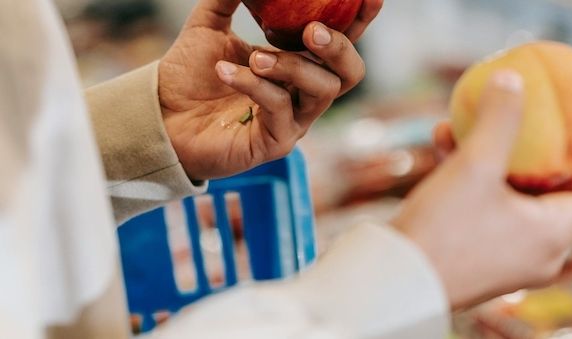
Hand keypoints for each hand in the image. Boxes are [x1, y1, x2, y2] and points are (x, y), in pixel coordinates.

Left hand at [158, 0, 383, 179]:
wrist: (161, 117)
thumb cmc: (190, 76)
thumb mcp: (209, 28)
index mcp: (297, 65)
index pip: (340, 43)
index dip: (359, 20)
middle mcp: (302, 95)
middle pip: (350, 74)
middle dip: (338, 48)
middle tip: (310, 31)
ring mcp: (293, 121)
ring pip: (322, 90)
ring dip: (291, 66)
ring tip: (255, 56)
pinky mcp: (275, 142)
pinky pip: (281, 108)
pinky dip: (255, 84)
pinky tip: (226, 72)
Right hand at [393, 70, 571, 309]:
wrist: (395, 280)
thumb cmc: (442, 229)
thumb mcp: (474, 166)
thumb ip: (498, 120)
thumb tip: (511, 78)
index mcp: (553, 234)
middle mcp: (537, 250)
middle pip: (555, 192)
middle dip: (540, 152)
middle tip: (538, 121)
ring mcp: (505, 255)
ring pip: (512, 196)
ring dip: (495, 158)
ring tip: (471, 123)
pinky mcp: (476, 255)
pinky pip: (484, 208)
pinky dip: (471, 178)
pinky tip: (442, 143)